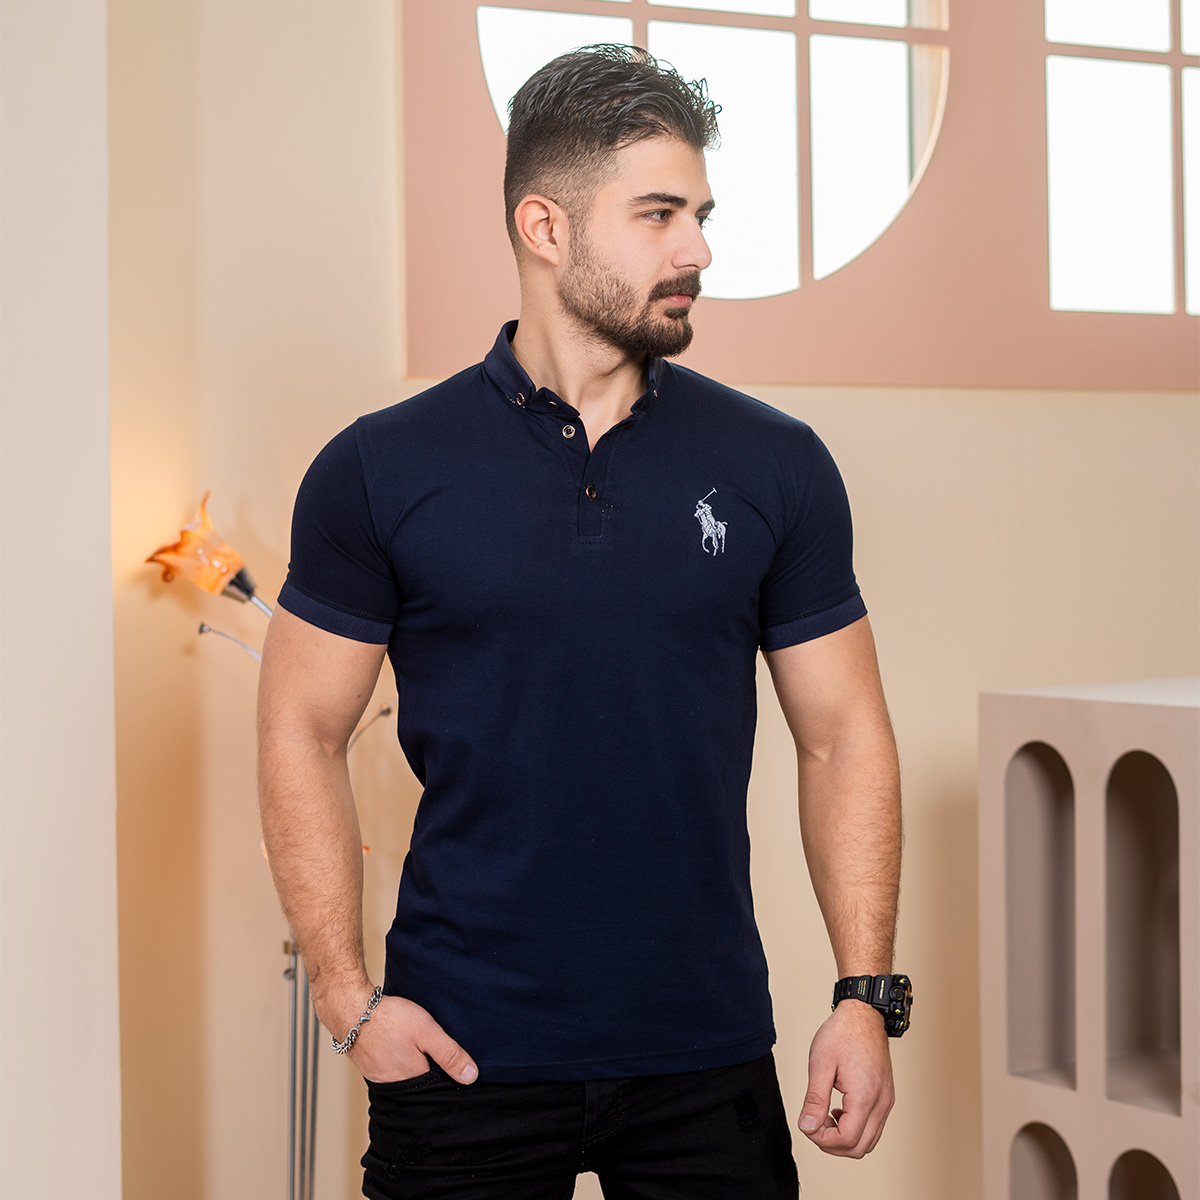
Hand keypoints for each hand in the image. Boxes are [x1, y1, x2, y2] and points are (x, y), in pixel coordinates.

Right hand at [330, 988, 478, 1085]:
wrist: (350, 1009)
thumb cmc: (389, 1019)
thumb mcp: (427, 1031)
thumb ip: (449, 1054)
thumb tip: (471, 1077)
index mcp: (413, 1080)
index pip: (438, 1086)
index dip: (448, 1074)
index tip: (454, 1062)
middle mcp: (395, 1086)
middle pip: (421, 1083)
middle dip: (430, 1070)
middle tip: (433, 1050)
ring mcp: (379, 1078)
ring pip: (405, 1076)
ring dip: (413, 1064)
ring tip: (416, 1047)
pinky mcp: (370, 1068)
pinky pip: (390, 1069)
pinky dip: (398, 1060)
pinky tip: (400, 1046)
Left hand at [797, 1000, 893, 1157]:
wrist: (864, 1015)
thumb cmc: (843, 1033)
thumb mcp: (820, 1063)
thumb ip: (814, 1099)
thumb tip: (807, 1127)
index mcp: (865, 1096)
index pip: (846, 1140)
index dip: (822, 1139)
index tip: (808, 1124)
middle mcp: (881, 1103)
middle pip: (859, 1148)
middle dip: (833, 1143)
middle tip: (815, 1122)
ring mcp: (887, 1101)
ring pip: (869, 1141)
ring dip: (845, 1138)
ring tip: (826, 1115)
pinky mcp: (886, 1097)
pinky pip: (874, 1127)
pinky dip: (856, 1128)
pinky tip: (839, 1110)